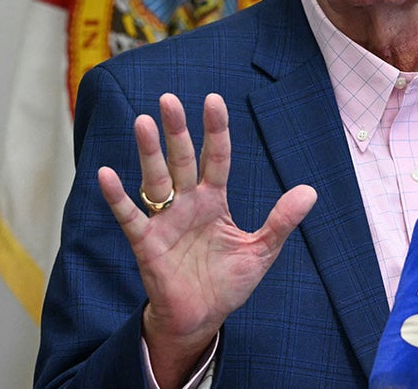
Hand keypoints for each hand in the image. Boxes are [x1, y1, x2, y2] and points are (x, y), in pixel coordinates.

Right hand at [97, 93, 317, 385]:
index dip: (215, 130)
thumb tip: (310, 191)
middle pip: (181, 159)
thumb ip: (281, 221)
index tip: (214, 99)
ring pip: (156, 179)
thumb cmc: (228, 282)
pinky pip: (130, 216)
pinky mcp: (147, 244)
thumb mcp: (261, 250)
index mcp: (215, 200)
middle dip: (176, 130)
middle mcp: (188, 203)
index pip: (216, 157)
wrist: (201, 318)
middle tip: (169, 99)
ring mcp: (165, 220)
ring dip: (149, 152)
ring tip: (143, 122)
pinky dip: (117, 197)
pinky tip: (107, 174)